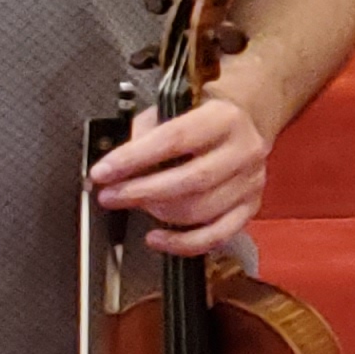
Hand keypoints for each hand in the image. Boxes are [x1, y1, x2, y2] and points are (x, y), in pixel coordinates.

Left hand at [89, 93, 274, 257]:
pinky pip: (215, 236)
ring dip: (157, 213)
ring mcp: (250, 182)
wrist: (242, 125)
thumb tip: (117, 167)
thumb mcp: (170, 110)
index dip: (134, 158)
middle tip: (110, 196)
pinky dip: (182, 243)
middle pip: (191, 179)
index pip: (175, 139)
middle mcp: (244, 150)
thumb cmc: (200, 119)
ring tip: (132, 206)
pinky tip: (157, 238)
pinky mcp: (250, 207)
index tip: (103, 172)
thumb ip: (145, 133)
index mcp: (223, 118)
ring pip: (200, 210)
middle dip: (141, 192)